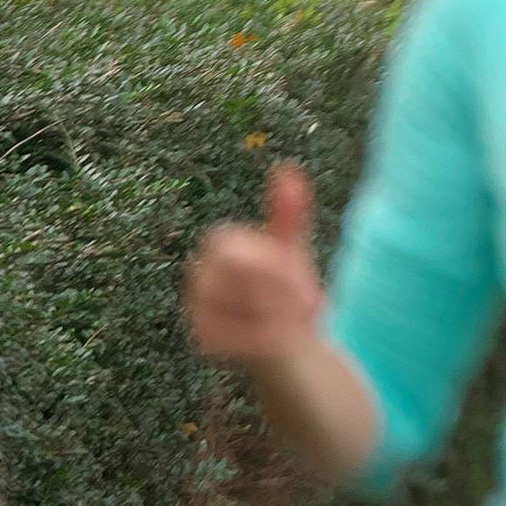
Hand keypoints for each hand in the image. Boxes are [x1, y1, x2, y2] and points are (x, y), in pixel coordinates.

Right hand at [186, 162, 327, 370]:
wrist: (286, 336)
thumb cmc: (288, 287)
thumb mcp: (293, 249)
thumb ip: (290, 213)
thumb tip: (288, 167)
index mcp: (221, 248)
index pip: (229, 244)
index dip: (265, 261)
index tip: (299, 273)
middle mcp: (201, 276)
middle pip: (233, 276)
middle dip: (275, 289)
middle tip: (308, 300)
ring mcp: (197, 308)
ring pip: (237, 308)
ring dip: (276, 315)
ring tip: (296, 319)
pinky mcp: (203, 338)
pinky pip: (234, 335)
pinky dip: (263, 337)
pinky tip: (278, 337)